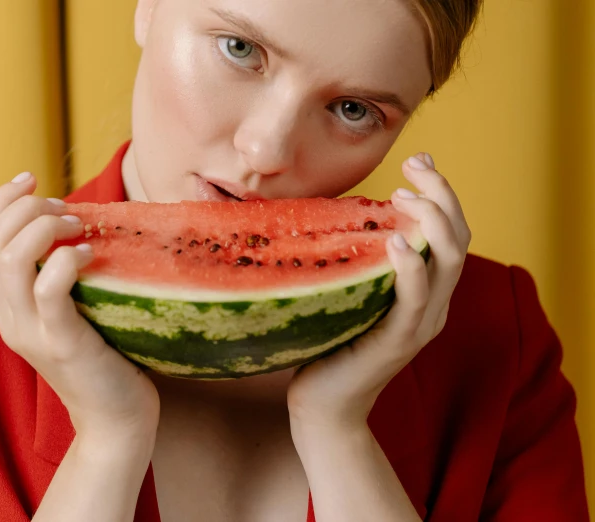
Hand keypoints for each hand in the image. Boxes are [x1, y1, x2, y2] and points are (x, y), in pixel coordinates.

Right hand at [0, 172, 159, 440]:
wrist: (115, 416)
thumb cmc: (102, 354)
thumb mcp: (68, 310)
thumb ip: (54, 276)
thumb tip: (71, 221)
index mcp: (4, 305)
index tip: (31, 179)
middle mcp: (7, 317)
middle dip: (24, 208)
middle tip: (64, 207)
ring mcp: (30, 332)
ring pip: (10, 259)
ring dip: (43, 227)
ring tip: (77, 226)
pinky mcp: (61, 343)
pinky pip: (49, 289)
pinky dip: (65, 260)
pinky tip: (88, 253)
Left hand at [287, 153, 470, 432]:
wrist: (324, 403)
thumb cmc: (332, 342)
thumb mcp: (351, 292)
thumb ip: (359, 259)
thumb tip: (341, 213)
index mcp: (425, 291)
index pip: (450, 233)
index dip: (442, 193)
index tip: (418, 161)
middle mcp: (432, 305)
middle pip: (458, 239)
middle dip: (443, 195)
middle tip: (416, 166)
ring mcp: (419, 324)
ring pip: (447, 263)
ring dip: (433, 222)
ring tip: (406, 196)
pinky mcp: (398, 341)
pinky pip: (414, 299)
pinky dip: (411, 267)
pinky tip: (397, 241)